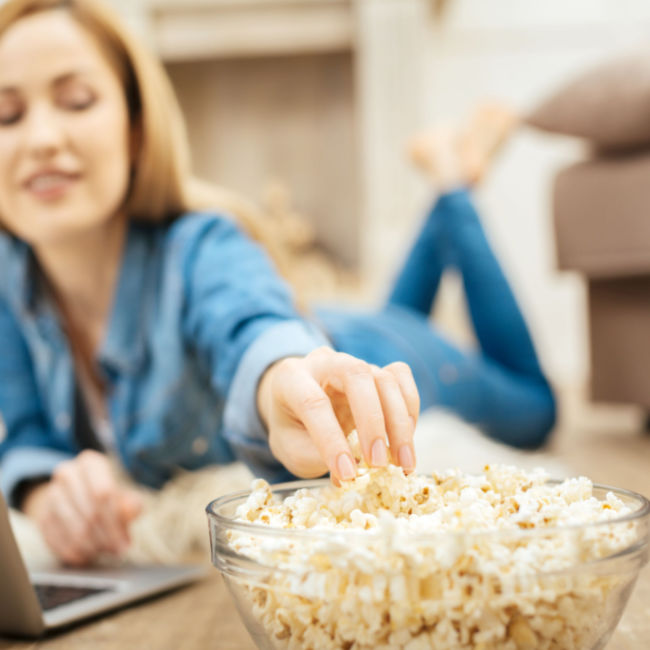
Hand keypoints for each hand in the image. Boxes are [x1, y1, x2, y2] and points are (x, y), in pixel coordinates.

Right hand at [21, 450, 141, 566]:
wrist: (73, 494)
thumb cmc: (105, 495)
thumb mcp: (123, 494)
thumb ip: (130, 502)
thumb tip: (131, 510)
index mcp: (90, 463)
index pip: (103, 492)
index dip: (116, 520)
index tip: (125, 541)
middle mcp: (67, 474)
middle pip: (90, 512)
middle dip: (107, 537)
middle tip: (118, 550)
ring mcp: (51, 495)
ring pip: (74, 529)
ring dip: (93, 546)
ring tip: (105, 551)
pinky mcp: (42, 516)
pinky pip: (58, 541)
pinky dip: (75, 553)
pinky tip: (87, 555)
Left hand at [257, 347, 419, 482]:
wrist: (296, 404)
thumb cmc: (293, 427)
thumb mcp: (291, 447)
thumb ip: (316, 457)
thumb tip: (355, 473)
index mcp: (291, 378)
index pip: (313, 402)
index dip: (331, 440)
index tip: (347, 474)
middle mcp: (325, 362)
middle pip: (356, 374)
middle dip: (372, 422)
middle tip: (379, 464)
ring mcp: (354, 362)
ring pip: (385, 378)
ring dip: (399, 423)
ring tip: (402, 463)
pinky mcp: (377, 370)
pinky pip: (401, 377)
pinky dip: (409, 409)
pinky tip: (405, 440)